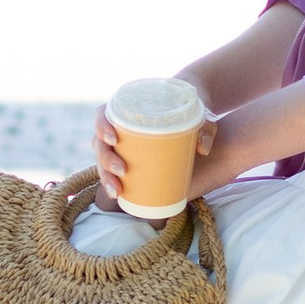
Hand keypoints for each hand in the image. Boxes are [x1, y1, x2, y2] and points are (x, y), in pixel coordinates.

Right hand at [92, 105, 209, 205]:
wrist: (190, 118)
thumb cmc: (189, 110)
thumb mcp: (199, 115)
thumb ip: (204, 128)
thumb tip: (203, 148)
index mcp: (128, 109)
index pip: (104, 115)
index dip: (102, 126)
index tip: (113, 139)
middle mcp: (119, 127)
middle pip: (100, 143)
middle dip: (106, 159)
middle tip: (122, 170)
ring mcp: (122, 145)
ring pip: (103, 160)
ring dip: (106, 177)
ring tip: (117, 191)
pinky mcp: (128, 159)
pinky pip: (112, 172)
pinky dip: (112, 183)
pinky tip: (116, 195)